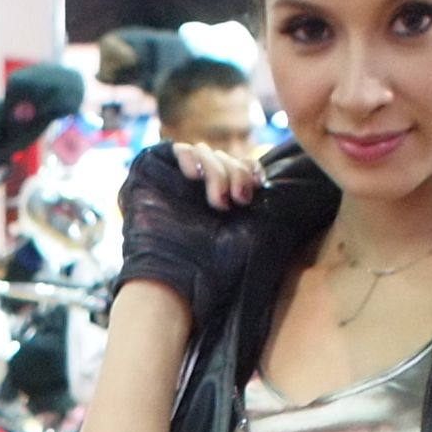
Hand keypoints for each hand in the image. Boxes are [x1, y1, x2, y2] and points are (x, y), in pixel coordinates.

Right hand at [117, 139, 260, 301]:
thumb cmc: (215, 269)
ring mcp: (178, 183)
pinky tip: (193, 175)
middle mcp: (201, 191)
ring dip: (217, 171)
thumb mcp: (252, 234)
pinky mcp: (156, 177)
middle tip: (239, 201)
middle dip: (235, 174)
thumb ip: (263, 208)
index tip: (258, 183)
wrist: (177, 282)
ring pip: (204, 151)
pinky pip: (175, 149)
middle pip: (224, 157)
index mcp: (223, 201)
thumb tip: (275, 181)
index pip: (240, 165)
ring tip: (218, 202)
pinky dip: (188, 157)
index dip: (250, 168)